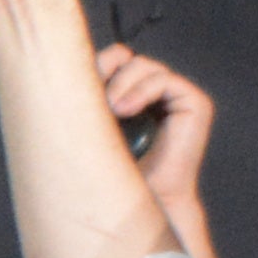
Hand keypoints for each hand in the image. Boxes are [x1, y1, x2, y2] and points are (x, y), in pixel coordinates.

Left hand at [101, 40, 220, 257]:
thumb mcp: (94, 123)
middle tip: (95, 100)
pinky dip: (141, 89)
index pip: (114, 59)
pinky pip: (164, 79)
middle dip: (106, 72)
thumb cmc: (115, 169)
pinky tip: (125, 109)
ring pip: (143, 64)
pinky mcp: (196, 104)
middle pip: (126, 56)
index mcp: (135, 94)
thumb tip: (61, 62)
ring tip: (111, 110)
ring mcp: (178, 97)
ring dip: (122, 83)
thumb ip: (90, 92)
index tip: (80, 91)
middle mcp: (157, 93)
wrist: (140, 201)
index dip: (97, 66)